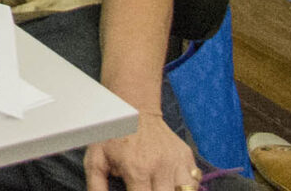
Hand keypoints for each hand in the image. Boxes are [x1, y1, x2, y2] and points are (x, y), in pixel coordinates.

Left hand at [84, 110, 199, 190]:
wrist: (135, 107)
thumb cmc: (112, 135)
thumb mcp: (96, 159)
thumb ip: (97, 187)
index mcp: (137, 169)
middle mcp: (161, 167)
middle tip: (146, 190)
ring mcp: (177, 161)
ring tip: (159, 187)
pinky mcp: (187, 156)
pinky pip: (194, 182)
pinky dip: (185, 188)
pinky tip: (171, 186)